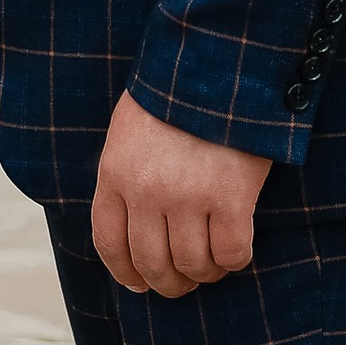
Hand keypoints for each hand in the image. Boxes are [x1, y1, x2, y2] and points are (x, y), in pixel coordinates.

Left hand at [90, 93, 270, 298]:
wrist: (218, 60)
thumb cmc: (174, 95)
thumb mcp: (130, 130)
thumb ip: (127, 176)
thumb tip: (133, 233)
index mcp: (115, 172)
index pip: (109, 243)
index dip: (125, 272)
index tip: (139, 283)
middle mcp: (146, 190)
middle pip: (152, 264)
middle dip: (169, 283)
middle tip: (184, 281)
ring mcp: (188, 195)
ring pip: (193, 266)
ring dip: (204, 272)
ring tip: (213, 262)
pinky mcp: (231, 196)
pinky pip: (231, 253)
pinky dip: (235, 260)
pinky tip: (236, 247)